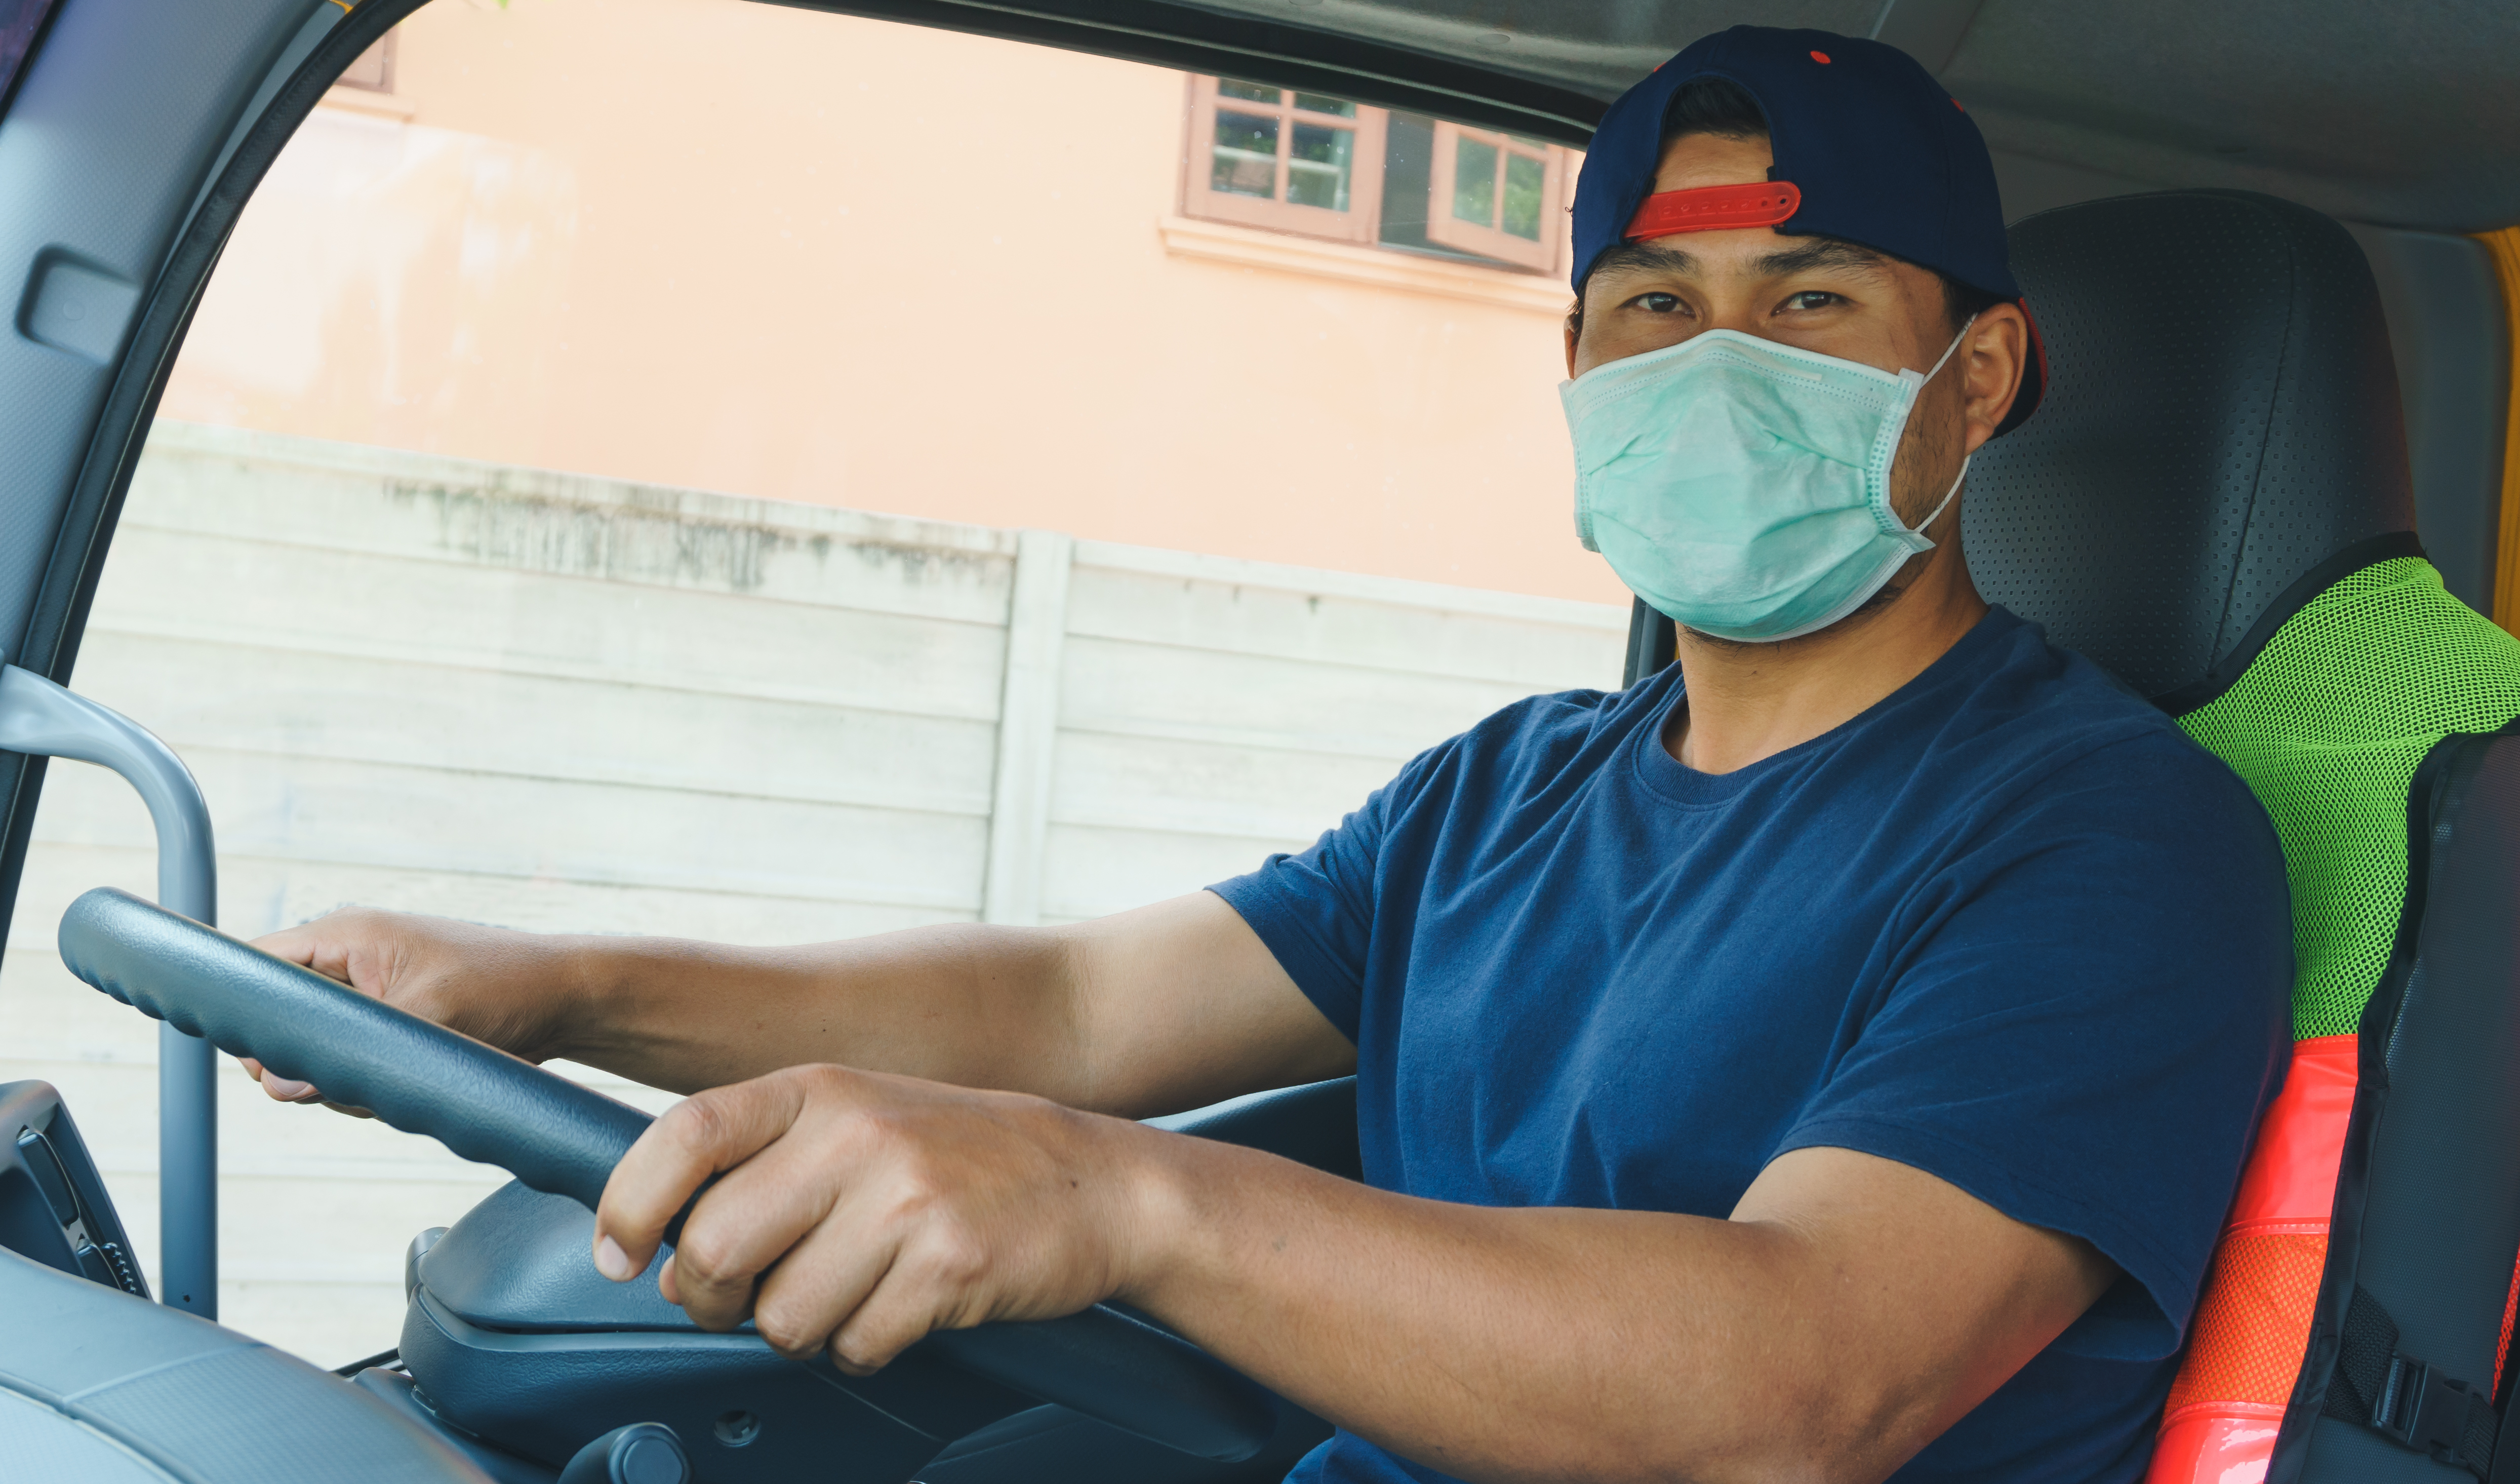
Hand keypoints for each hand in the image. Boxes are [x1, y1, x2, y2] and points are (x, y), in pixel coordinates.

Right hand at [241, 908, 584, 1105]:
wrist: (565, 1003)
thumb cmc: (505, 988)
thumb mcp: (426, 1016)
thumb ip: (350, 1050)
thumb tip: (281, 1085)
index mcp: (345, 936)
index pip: (258, 967)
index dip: (250, 1015)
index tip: (270, 1058)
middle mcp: (347, 966)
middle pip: (280, 1025)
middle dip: (309, 1064)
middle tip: (354, 1075)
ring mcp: (365, 1001)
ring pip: (313, 1057)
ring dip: (347, 1082)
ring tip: (405, 1072)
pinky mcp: (385, 1031)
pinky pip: (348, 1069)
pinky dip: (371, 1088)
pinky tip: (411, 1084)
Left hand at [592, 1064, 1161, 1373]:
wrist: (1099, 1184)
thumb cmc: (965, 1158)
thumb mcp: (860, 1117)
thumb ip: (767, 1156)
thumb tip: (661, 1238)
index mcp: (821, 1087)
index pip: (685, 1134)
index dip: (630, 1203)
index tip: (620, 1253)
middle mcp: (857, 1132)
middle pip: (715, 1248)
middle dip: (714, 1299)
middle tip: (748, 1300)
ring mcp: (906, 1198)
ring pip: (781, 1317)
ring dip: (805, 1330)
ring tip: (854, 1294)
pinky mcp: (948, 1265)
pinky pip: (856, 1346)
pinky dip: (868, 1348)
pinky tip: (904, 1309)